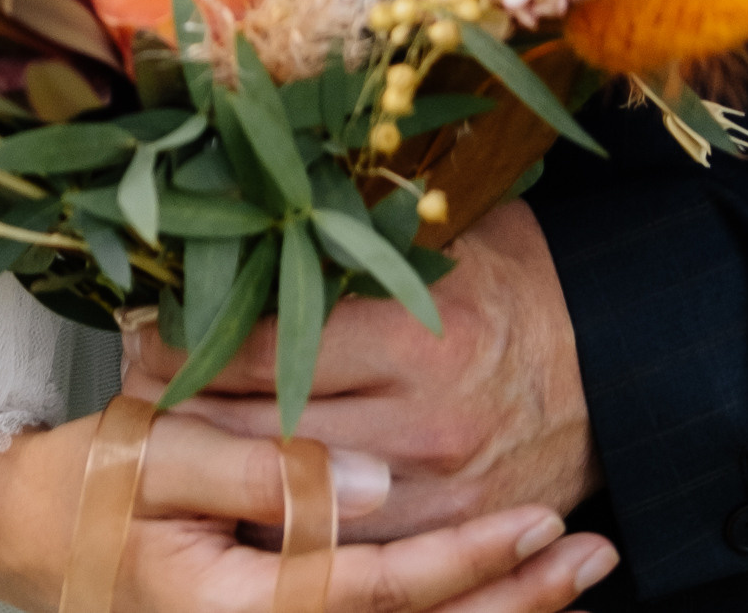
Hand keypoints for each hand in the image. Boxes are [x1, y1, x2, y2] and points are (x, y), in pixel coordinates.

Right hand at [0, 405, 614, 612]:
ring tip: (573, 571)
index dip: (471, 559)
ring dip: (494, 610)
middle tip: (597, 553)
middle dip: (515, 601)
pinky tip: (490, 586)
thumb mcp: (156, 451)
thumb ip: (269, 466)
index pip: (385, 588)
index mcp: (245, 608)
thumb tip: (386, 487)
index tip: (544, 518)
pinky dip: (439, 608)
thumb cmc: (80, 481)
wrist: (12, 529)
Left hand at [123, 204, 602, 544]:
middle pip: (263, 432)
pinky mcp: (447, 537)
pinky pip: (344, 543)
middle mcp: (420, 424)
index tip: (140, 327)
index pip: (264, 348)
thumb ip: (355, 235)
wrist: (615, 368)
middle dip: (185, 413)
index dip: (187, 342)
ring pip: (292, 500)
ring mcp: (434, 493)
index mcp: (414, 336)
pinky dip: (284, 519)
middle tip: (131, 389)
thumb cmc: (518, 284)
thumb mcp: (445, 234)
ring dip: (221, 472)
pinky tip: (239, 493)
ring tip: (166, 438)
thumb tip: (245, 203)